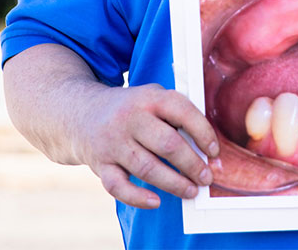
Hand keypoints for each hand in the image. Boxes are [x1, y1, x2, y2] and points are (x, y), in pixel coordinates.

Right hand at [75, 82, 220, 209]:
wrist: (82, 113)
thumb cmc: (130, 108)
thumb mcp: (151, 96)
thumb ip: (175, 113)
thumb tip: (205, 145)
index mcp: (148, 97)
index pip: (182, 112)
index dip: (203, 132)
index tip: (215, 151)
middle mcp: (130, 117)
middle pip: (167, 144)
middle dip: (192, 164)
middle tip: (207, 178)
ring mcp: (113, 141)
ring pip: (147, 168)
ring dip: (174, 183)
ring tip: (191, 191)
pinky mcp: (100, 163)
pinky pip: (118, 186)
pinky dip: (138, 197)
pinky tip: (156, 201)